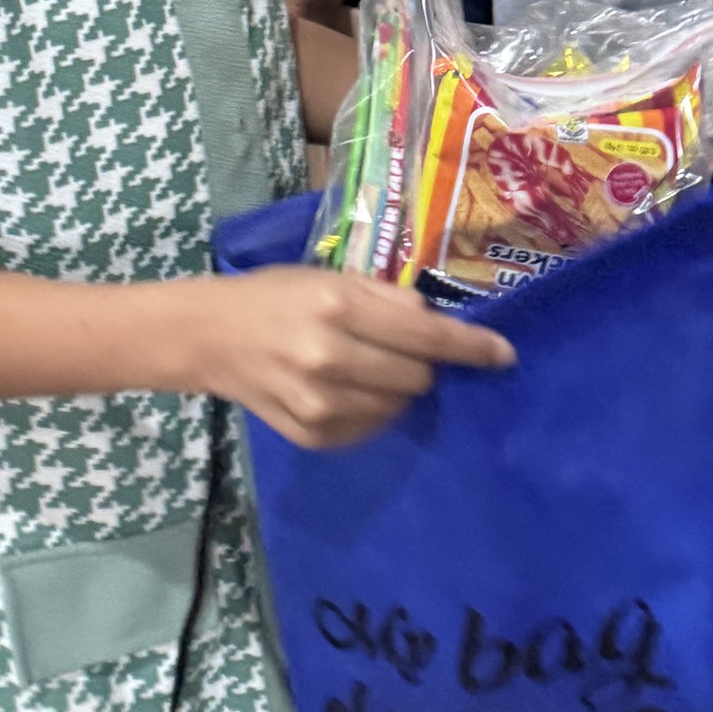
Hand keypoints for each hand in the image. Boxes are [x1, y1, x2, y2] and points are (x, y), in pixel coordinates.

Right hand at [191, 265, 513, 449]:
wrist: (208, 336)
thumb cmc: (275, 295)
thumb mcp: (329, 275)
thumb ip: (386, 297)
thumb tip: (438, 324)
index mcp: (339, 308)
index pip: (426, 337)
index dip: (471, 348)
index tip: (504, 355)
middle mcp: (332, 358)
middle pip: (418, 378)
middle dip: (420, 364)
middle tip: (393, 349)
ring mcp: (320, 404)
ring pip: (397, 408)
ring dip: (395, 389)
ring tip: (362, 368)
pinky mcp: (312, 435)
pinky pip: (369, 430)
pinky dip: (369, 411)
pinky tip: (343, 391)